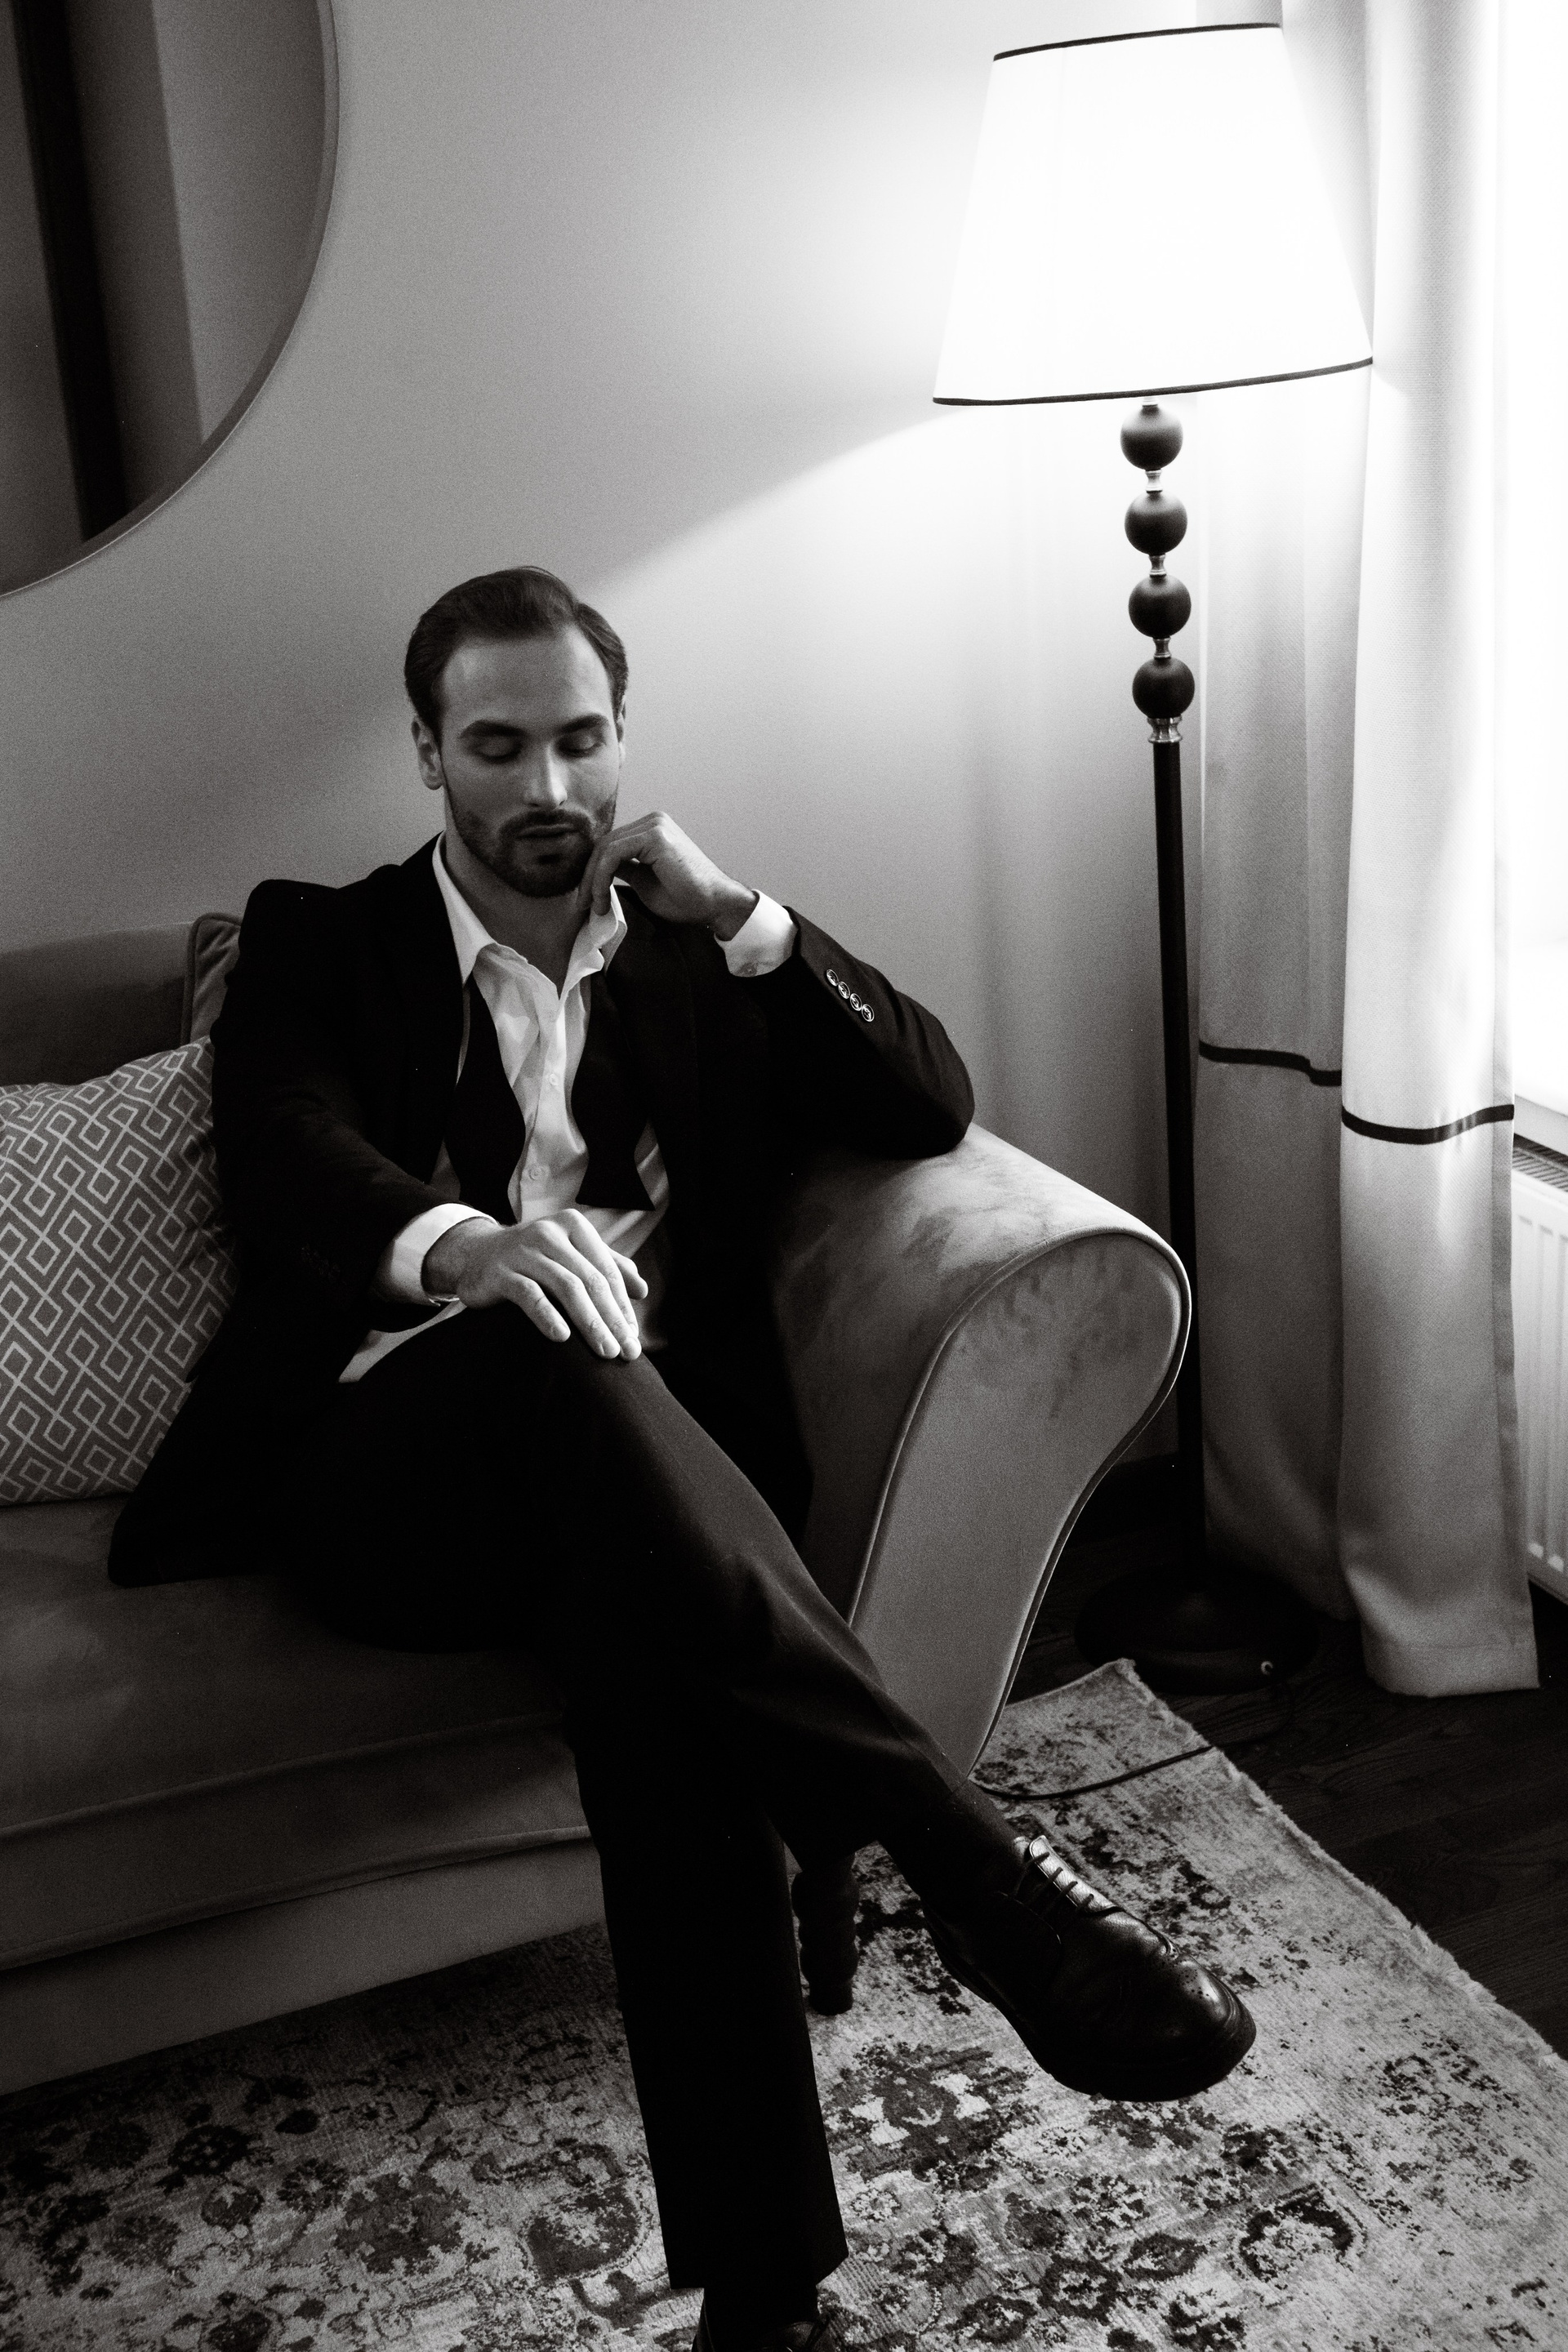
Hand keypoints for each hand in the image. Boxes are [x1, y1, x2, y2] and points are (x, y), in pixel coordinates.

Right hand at [422, 1211, 647, 1359]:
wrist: (475, 1254)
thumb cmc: (532, 1257)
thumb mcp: (570, 1254)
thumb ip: (606, 1266)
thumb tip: (642, 1290)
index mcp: (574, 1226)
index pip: (607, 1271)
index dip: (623, 1306)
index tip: (634, 1338)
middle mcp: (551, 1233)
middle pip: (591, 1281)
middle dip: (612, 1319)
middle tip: (627, 1352)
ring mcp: (524, 1250)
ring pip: (566, 1287)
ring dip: (590, 1322)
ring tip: (605, 1351)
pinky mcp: (501, 1271)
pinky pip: (529, 1294)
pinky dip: (547, 1315)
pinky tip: (563, 1337)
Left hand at [583, 811, 757, 939]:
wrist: (715, 904)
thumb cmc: (687, 898)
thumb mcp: (644, 881)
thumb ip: (624, 870)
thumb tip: (599, 872)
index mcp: (652, 829)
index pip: (610, 845)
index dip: (593, 872)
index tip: (587, 900)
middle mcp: (653, 821)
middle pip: (604, 844)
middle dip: (589, 876)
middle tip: (582, 905)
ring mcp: (655, 825)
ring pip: (605, 848)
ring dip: (593, 880)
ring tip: (594, 906)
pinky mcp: (655, 836)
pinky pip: (613, 854)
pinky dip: (601, 877)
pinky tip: (602, 898)